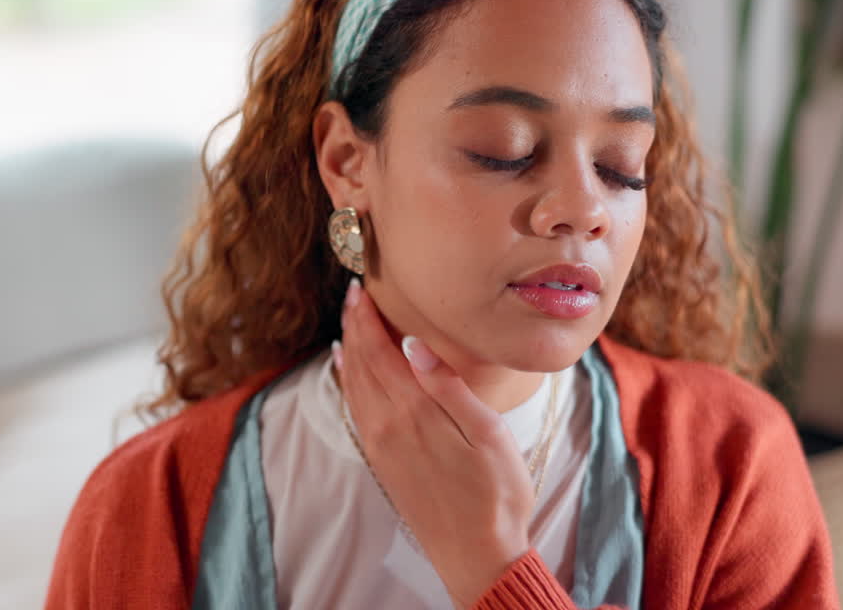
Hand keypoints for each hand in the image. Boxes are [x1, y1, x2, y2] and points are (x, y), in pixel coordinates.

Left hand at [335, 278, 534, 608]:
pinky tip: (347, 372)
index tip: (361, 289)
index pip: (379, 351)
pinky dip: (348, 383)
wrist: (476, 554)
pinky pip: (356, 410)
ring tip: (348, 322)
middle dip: (353, 325)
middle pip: (360, 363)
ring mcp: (381, 445)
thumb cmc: (495, 494)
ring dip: (348, 350)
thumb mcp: (487, 434)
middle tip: (352, 294)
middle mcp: (388, 425)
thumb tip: (414, 343)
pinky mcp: (383, 462)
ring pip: (354, 385)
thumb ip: (448, 387)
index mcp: (414, 412)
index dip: (367, 318)